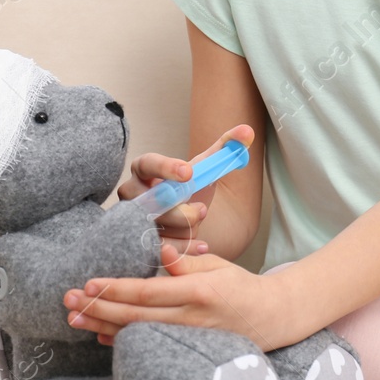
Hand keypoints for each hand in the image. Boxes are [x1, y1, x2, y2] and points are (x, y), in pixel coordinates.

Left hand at [63, 242, 290, 350]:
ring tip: (74, 319)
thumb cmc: (241, 287)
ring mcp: (187, 340)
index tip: (88, 284)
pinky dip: (121, 341)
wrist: (270, 319)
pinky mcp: (185, 351)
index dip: (116, 290)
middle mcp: (192, 320)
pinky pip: (148, 346)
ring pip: (137, 335)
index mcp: (199, 292)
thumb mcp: (218, 266)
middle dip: (98, 309)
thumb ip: (187, 261)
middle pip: (135, 316)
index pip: (148, 291)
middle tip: (68, 302)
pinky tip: (99, 335)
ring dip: (102, 327)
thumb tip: (159, 250)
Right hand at [118, 124, 253, 256]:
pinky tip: (202, 245)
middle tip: (202, 210)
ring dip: (182, 228)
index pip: (148, 163)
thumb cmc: (190, 185)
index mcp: (144, 168)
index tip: (189, 172)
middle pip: (148, 201)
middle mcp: (132, 193)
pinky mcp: (140, 242)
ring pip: (153, 226)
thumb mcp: (207, 166)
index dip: (166, 168)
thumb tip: (247, 131)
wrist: (186, 213)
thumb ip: (226, 147)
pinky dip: (182, 248)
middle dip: (177, 208)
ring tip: (201, 222)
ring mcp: (132, 219)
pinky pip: (158, 248)